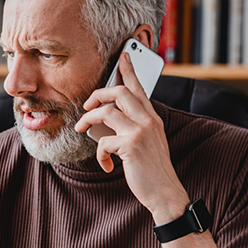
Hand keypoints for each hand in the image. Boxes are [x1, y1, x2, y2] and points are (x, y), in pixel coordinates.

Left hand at [74, 52, 189, 223]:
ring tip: (82, 129)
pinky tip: (106, 164)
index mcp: (152, 117)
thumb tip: (105, 119)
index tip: (123, 55)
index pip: (139, 87)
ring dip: (88, 120)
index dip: (129, 69)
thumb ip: (133, 127)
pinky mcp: (131, 145)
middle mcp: (148, 120)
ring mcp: (141, 131)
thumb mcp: (147, 142)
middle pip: (118, 92)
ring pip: (105, 112)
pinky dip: (100, 154)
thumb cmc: (152, 168)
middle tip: (86, 106)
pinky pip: (103, 141)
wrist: (165, 192)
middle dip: (97, 95)